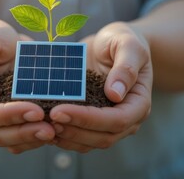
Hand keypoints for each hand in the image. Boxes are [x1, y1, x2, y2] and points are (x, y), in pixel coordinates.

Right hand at [0, 19, 54, 153]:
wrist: (0, 43)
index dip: (8, 116)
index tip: (35, 110)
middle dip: (25, 133)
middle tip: (50, 128)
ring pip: (13, 142)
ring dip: (34, 139)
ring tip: (57, 130)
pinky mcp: (15, 123)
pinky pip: (24, 139)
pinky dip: (39, 137)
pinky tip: (58, 130)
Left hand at [49, 22, 152, 152]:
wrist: (110, 44)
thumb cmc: (122, 41)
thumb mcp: (128, 44)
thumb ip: (126, 67)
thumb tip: (116, 94)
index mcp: (139, 103)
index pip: (117, 120)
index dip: (88, 119)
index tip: (60, 111)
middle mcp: (127, 120)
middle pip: (103, 137)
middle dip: (74, 130)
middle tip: (48, 118)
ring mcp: (109, 124)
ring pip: (89, 143)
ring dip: (67, 137)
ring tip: (44, 125)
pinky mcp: (93, 123)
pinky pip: (80, 138)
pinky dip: (63, 136)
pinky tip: (45, 127)